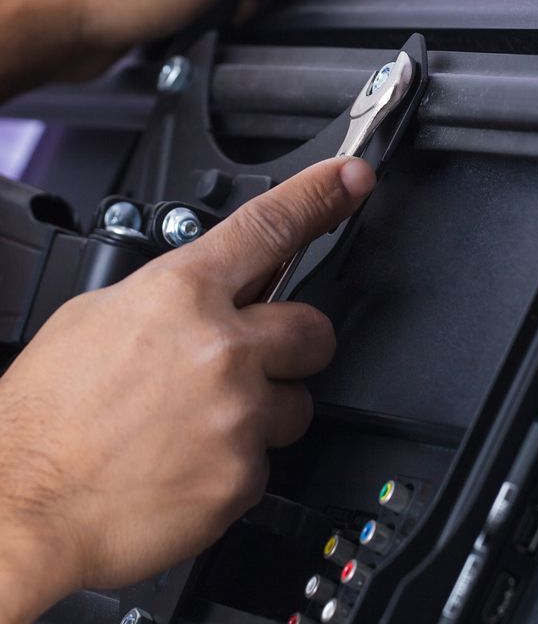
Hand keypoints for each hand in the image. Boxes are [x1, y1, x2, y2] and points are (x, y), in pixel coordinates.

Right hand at [0, 156, 375, 623]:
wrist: (15, 511)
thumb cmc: (44, 418)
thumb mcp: (95, 319)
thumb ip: (171, 296)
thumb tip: (213, 287)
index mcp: (180, 295)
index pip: (270, 226)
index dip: (320, 195)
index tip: (352, 179)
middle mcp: (221, 349)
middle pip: (314, 327)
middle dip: (291, 344)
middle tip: (249, 363)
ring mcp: (238, 413)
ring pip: (296, 401)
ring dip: (263, 410)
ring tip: (200, 425)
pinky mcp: (242, 475)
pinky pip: (267, 460)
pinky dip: (236, 463)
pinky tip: (188, 463)